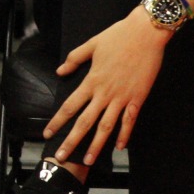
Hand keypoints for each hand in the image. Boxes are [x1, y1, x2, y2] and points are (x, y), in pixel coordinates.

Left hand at [45, 8, 171, 163]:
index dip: (57, 122)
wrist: (146, 33)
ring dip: (97, 144)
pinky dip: (124, 134)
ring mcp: (122, 97)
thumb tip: (59, 72)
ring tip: (88, 159)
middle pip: (85, 122)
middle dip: (72, 140)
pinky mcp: (138, 98)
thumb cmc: (118, 36)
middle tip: (62, 156)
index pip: (69, 106)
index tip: (47, 134)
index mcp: (91, 80)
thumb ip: (74, 59)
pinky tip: (118, 147)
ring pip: (107, 126)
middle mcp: (105, 93)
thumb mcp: (91, 44)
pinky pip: (130, 120)